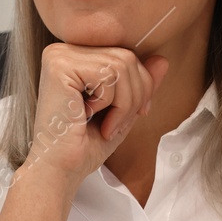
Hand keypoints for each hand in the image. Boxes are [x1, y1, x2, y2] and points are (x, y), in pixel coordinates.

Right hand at [23, 43, 168, 187]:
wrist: (60, 169)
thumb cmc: (84, 146)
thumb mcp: (122, 111)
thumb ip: (140, 84)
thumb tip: (162, 60)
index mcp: (76, 58)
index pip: (126, 55)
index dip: (142, 86)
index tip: (135, 114)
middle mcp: (63, 51)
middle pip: (126, 57)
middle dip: (135, 96)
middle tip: (117, 126)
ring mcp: (59, 56)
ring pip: (121, 65)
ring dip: (123, 104)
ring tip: (106, 125)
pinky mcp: (58, 66)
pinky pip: (107, 74)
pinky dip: (109, 103)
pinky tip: (87, 117)